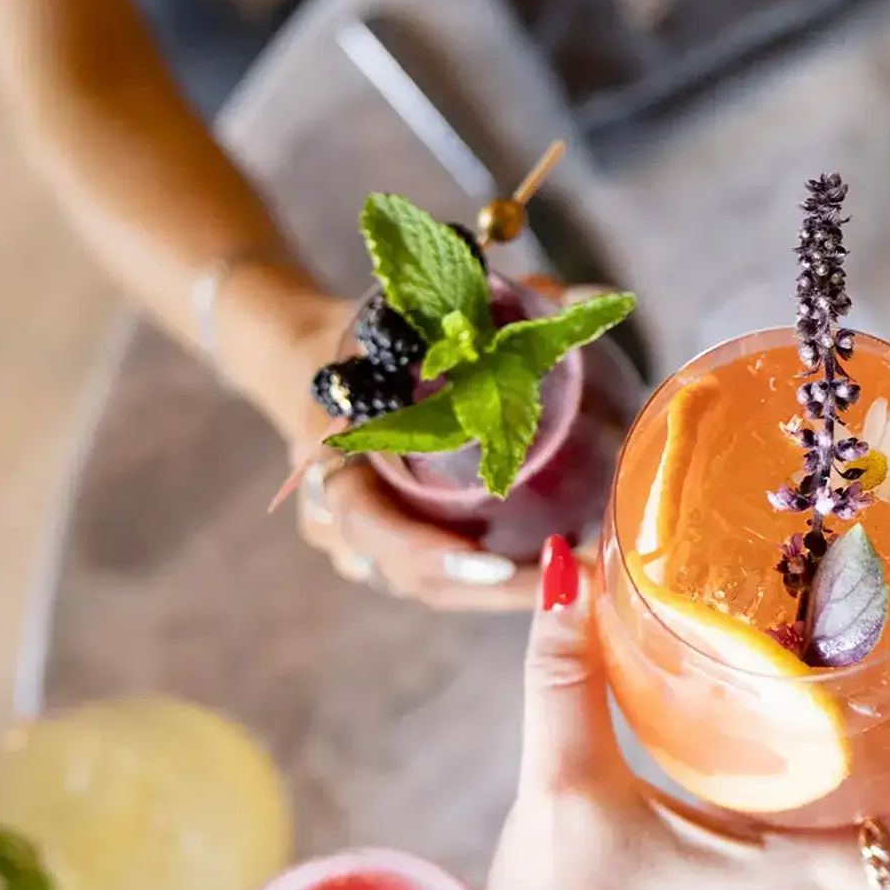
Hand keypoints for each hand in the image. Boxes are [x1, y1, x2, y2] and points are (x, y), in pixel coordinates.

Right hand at [286, 282, 618, 611]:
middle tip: (573, 582)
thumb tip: (574, 295)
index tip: (496, 564)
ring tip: (582, 582)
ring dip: (506, 594)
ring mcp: (362, 543)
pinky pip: (443, 582)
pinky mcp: (393, 551)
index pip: (369, 524)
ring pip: (432, 587)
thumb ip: (486, 304)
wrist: (307, 360)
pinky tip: (561, 577)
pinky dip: (497, 584)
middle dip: (496, 590)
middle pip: (414, 576)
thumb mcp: (405, 313)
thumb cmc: (365, 338)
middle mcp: (338, 516)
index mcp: (331, 458)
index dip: (428, 551)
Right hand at [473, 538, 889, 889]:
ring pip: (886, 823)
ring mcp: (782, 886)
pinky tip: (819, 713)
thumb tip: (573, 573)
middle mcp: (808, 884)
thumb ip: (566, 680)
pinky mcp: (749, 880)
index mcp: (798, 873)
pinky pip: (833, 823)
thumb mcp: (565, 788)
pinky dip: (852, 772)